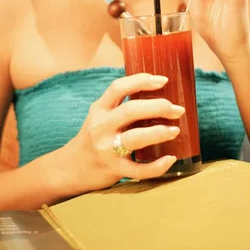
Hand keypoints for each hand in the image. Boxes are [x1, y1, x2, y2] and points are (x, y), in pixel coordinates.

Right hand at [71, 73, 183, 191]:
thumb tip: (157, 92)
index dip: (141, 81)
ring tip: (175, 130)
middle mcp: (101, 127)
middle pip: (131, 111)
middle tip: (177, 109)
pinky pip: (138, 169)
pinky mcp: (114, 169)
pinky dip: (157, 166)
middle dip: (158, 107)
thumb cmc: (94, 136)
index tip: (163, 80)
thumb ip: (121, 105)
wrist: (72, 167)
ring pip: (135, 138)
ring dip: (158, 132)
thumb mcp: (101, 116)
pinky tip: (171, 159)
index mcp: (99, 109)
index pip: (118, 88)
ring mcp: (106, 149)